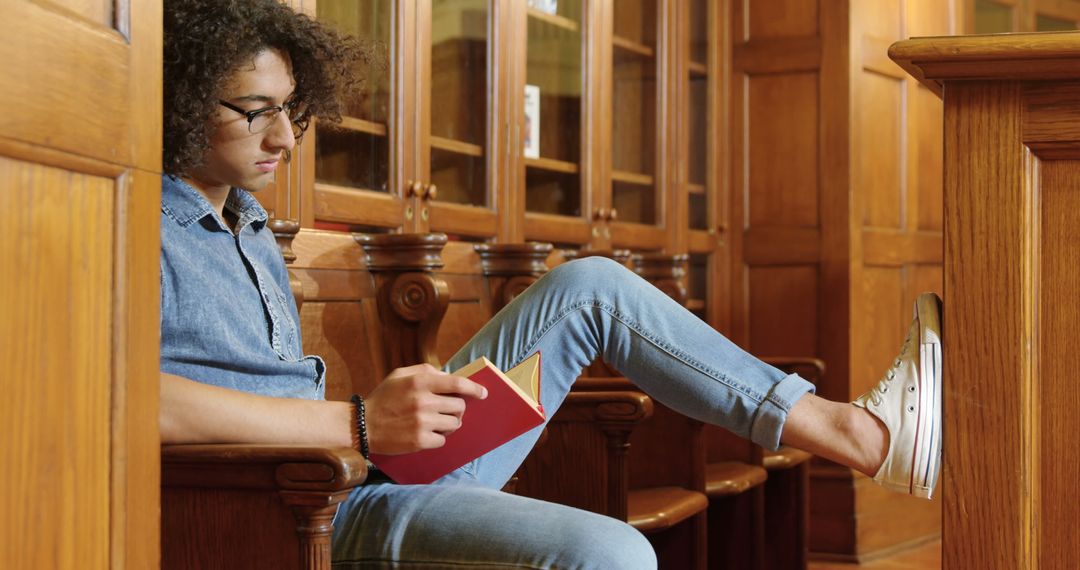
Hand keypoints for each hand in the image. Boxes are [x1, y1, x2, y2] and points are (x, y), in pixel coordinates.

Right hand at [363, 363, 487, 455]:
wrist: (361, 426)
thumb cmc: (383, 398)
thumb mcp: (399, 375)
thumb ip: (425, 371)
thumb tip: (448, 375)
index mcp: (419, 381)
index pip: (457, 384)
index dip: (474, 389)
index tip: (483, 393)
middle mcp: (423, 401)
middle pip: (459, 406)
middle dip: (456, 408)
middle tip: (447, 410)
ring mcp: (422, 422)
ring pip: (454, 424)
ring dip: (449, 424)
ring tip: (436, 422)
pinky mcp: (419, 441)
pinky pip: (443, 440)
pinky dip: (438, 437)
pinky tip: (425, 433)